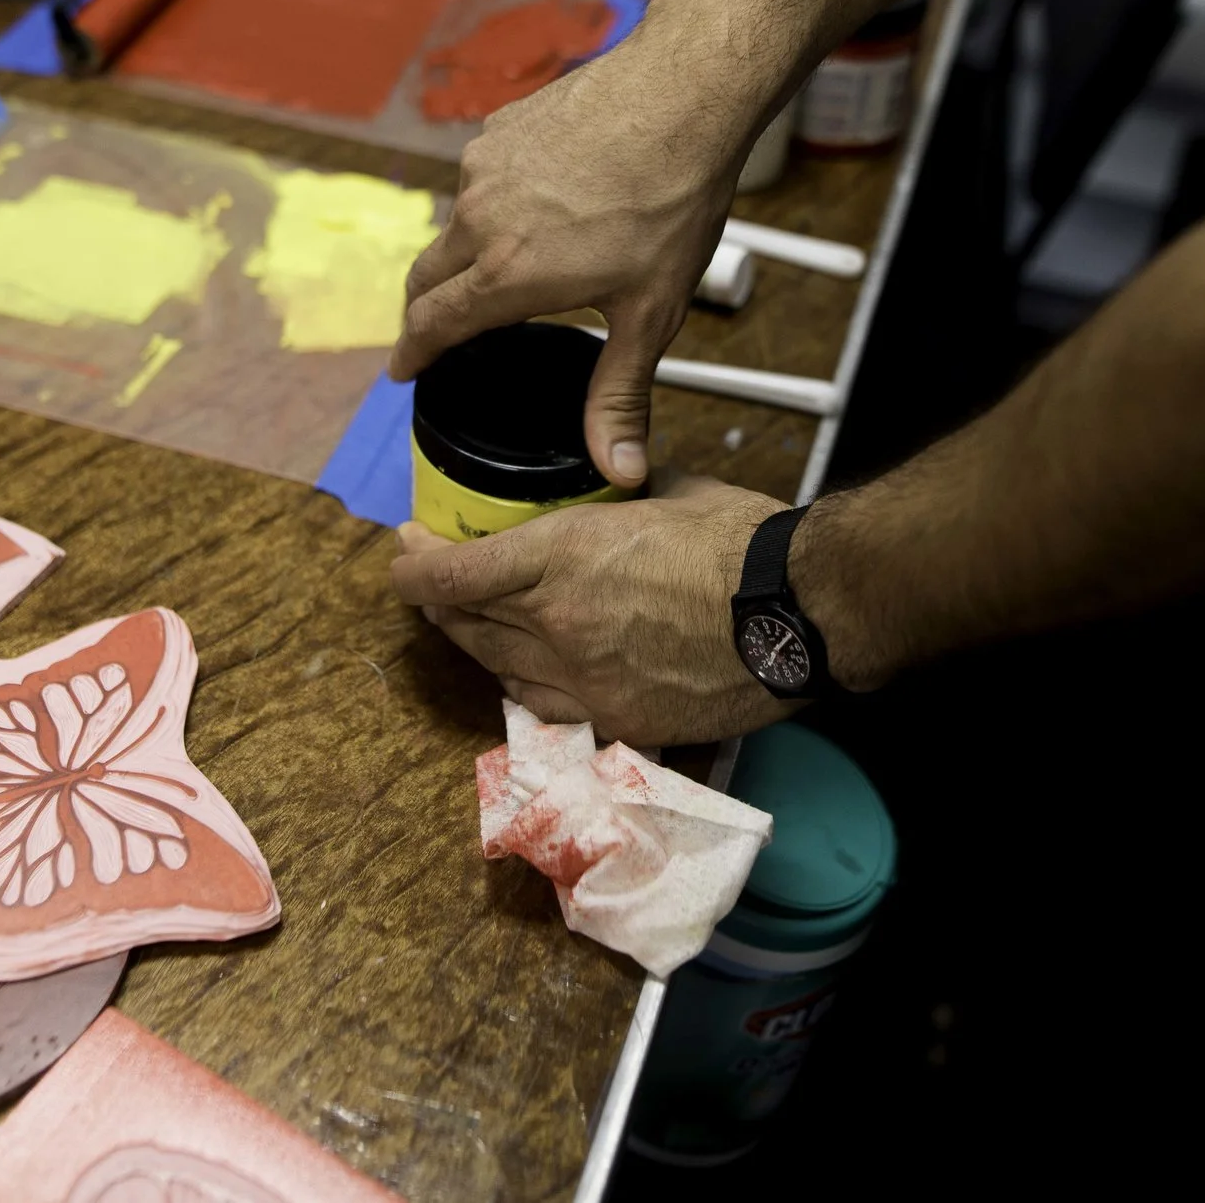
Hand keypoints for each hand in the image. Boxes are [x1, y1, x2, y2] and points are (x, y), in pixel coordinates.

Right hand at [390, 24, 761, 489]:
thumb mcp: (650, 312)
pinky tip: (544, 202)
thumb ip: (621, 394)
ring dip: (470, 251)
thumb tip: (617, 471)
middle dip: (425, 311)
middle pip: (427, 276)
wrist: (684, 93)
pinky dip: (497, 201)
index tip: (401, 371)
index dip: (411, 355)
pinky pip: (482, 178)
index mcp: (507, 274)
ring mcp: (485, 167)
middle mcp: (480, 219)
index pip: (431, 326)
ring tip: (512, 262)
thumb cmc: (673, 199)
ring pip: (458, 224)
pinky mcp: (499, 128)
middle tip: (436, 331)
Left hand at [390, 470, 796, 746]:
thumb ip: (614, 494)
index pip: (453, 572)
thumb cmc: (740, 541)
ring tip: (464, 621)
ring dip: (473, 641)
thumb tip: (604, 485)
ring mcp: (585, 681)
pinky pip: (545, 706)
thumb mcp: (663, 491)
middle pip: (466, 621)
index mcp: (561, 556)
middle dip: (436, 597)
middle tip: (427, 578)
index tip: (404, 549)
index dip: (413, 564)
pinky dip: (522, 684)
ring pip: (497, 668)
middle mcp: (556, 624)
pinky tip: (519, 671)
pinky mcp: (618, 720)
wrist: (800, 613)